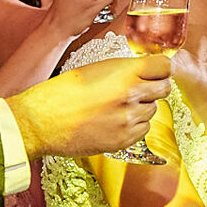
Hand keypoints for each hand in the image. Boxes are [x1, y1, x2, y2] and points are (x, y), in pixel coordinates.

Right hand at [6, 54, 174, 157]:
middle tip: (139, 88)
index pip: (164, 66)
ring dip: (141, 107)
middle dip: (154, 86)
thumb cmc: (62, 93)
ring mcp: (129, 119)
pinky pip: (143, 129)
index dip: (161, 68)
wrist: (42, 121)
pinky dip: (134, 125)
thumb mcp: (94, 69)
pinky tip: (115, 121)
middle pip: (164, 89)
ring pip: (153, 110)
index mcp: (124, 73)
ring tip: (117, 106)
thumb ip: (123, 70)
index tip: (158, 70)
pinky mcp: (124, 140)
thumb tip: (143, 72)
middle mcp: (131, 95)